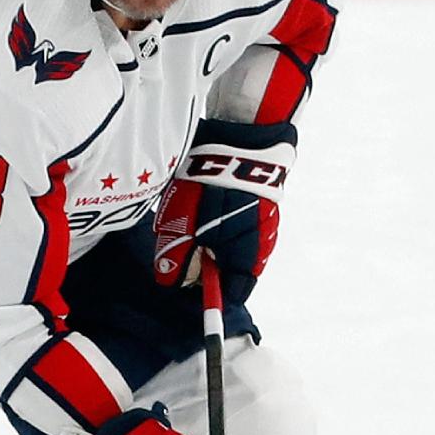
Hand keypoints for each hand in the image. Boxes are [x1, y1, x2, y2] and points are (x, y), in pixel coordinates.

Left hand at [152, 120, 296, 303]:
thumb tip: (170, 283)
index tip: (183, 274)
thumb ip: (177, 258)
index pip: (230, 293)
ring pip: (230, 241)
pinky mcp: (260, 202)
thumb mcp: (183, 227)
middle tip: (180, 234)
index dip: (205, 289)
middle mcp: (262, 246)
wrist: (242, 141)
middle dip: (202, 257)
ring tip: (190, 208)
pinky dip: (217, 214)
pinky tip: (203, 194)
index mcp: (246, 260)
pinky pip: (236, 219)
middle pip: (228, 266)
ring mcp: (265, 223)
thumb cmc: (211, 190)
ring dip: (208, 232)